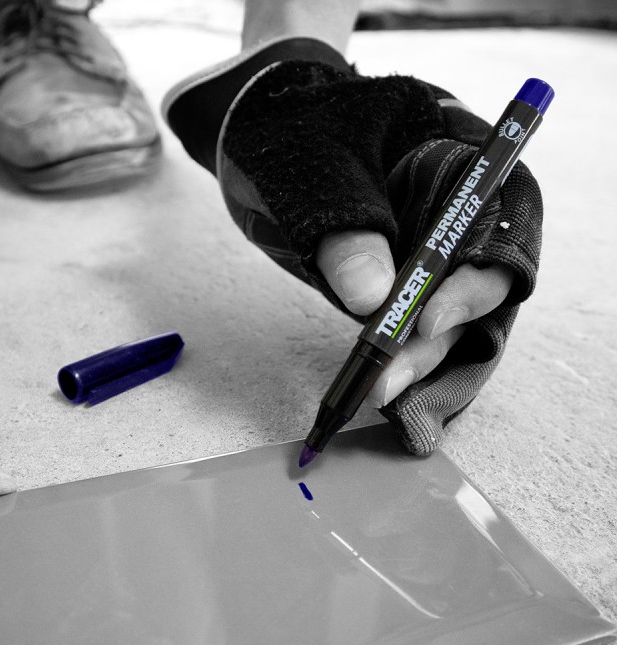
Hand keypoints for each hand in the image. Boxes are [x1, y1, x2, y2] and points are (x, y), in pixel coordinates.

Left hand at [164, 42, 542, 453]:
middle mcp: (459, 217)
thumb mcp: (319, 169)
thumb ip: (348, 230)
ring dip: (417, 361)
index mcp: (463, 163)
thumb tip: (372, 301)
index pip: (504, 225)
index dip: (474, 280)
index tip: (426, 320)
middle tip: (386, 377)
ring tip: (374, 391)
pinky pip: (415, 329)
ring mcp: (431, 256)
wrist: (260, 133)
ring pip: (449, 319)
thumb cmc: (297, 130)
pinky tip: (376, 385)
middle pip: (480, 287)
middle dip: (437, 338)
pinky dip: (401, 360)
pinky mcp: (401, 288)